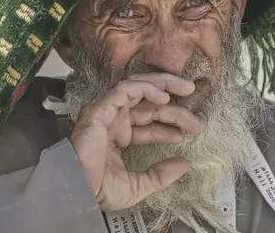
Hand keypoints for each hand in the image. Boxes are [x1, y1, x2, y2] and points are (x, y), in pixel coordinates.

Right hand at [70, 73, 205, 211]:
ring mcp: (107, 112)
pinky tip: (164, 97)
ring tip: (186, 89)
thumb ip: (162, 174)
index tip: (192, 130)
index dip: (172, 124)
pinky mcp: (101, 107)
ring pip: (138, 88)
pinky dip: (146, 88)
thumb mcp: (139, 185)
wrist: (78, 190)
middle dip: (174, 105)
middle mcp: (115, 120)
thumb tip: (186, 164)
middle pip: (149, 104)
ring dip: (164, 85)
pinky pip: (125, 89)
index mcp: (120, 136)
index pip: (151, 123)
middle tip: (196, 105)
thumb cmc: (99, 190)